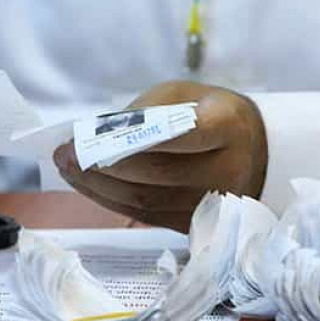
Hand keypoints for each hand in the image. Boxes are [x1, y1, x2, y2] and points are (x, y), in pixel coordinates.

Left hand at [53, 81, 267, 231]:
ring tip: (67, 169)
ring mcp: (213, 204)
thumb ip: (145, 111)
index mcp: (228, 126)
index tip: (87, 137)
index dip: (134, 139)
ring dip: (98, 186)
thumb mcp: (184, 95)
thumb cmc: (210, 114)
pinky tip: (87, 185)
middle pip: (156, 172)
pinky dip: (110, 200)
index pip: (182, 134)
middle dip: (102, 165)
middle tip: (64, 155)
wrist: (255, 151)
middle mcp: (226, 170)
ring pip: (146, 200)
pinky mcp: (195, 224)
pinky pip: (145, 215)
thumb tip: (95, 135)